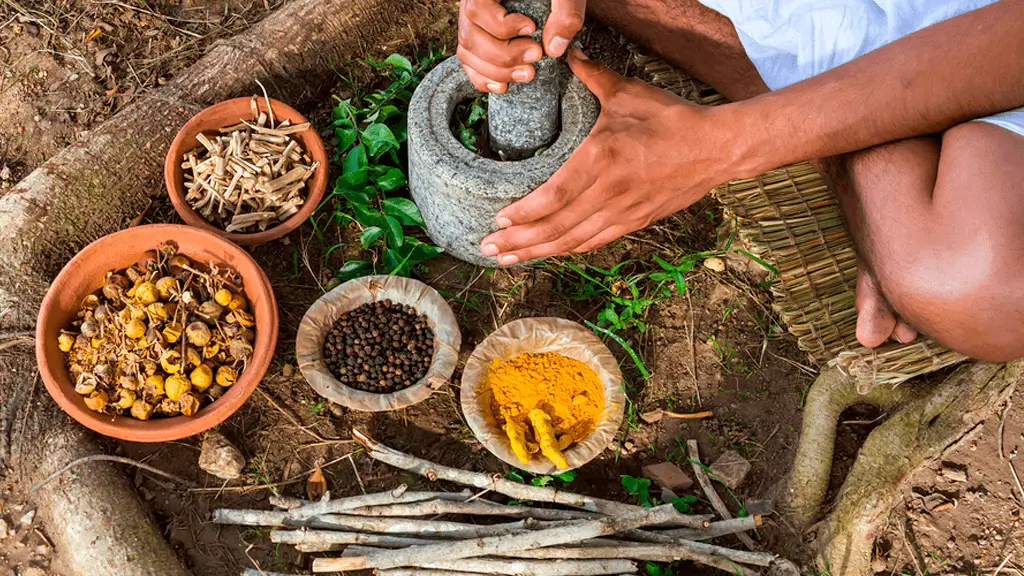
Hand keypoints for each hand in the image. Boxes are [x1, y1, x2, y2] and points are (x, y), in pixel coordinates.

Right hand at [457, 0, 585, 92]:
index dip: (502, 25)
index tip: (531, 28)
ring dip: (496, 72)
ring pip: (467, 54)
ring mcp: (471, 25)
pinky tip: (504, 86)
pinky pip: (469, 64)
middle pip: (470, 37)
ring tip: (527, 73)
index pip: (477, 9)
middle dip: (504, 55)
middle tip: (536, 55)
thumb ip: (564, 11)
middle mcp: (471, 5)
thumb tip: (553, 49)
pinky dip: (484, 79)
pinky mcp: (478, 42)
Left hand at [480, 49, 741, 264]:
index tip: (499, 219)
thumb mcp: (629, 94)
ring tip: (506, 258)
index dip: (524, 214)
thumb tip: (567, 55)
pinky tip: (547, 253)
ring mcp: (624, 212)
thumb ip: (593, 77)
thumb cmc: (673, 119)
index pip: (555, 196)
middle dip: (518, 242)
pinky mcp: (635, 222)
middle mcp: (611, 192)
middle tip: (487, 248)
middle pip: (556, 227)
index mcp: (603, 159)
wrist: (719, 148)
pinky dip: (567, 249)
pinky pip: (594, 242)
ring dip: (537, 252)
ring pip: (572, 241)